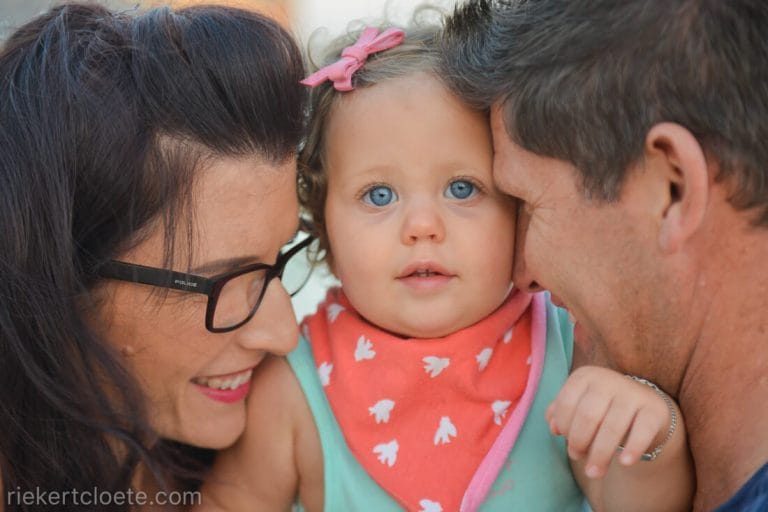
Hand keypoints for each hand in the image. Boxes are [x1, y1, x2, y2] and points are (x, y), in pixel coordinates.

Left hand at [546, 366, 675, 478]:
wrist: (645, 411)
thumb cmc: (602, 409)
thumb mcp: (578, 405)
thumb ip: (560, 413)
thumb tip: (553, 427)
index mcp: (586, 376)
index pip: (566, 402)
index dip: (564, 427)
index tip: (567, 442)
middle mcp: (609, 380)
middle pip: (587, 416)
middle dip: (579, 442)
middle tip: (578, 457)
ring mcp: (633, 394)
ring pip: (612, 428)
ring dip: (600, 455)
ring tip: (594, 473)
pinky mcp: (655, 410)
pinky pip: (642, 431)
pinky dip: (632, 449)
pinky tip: (625, 463)